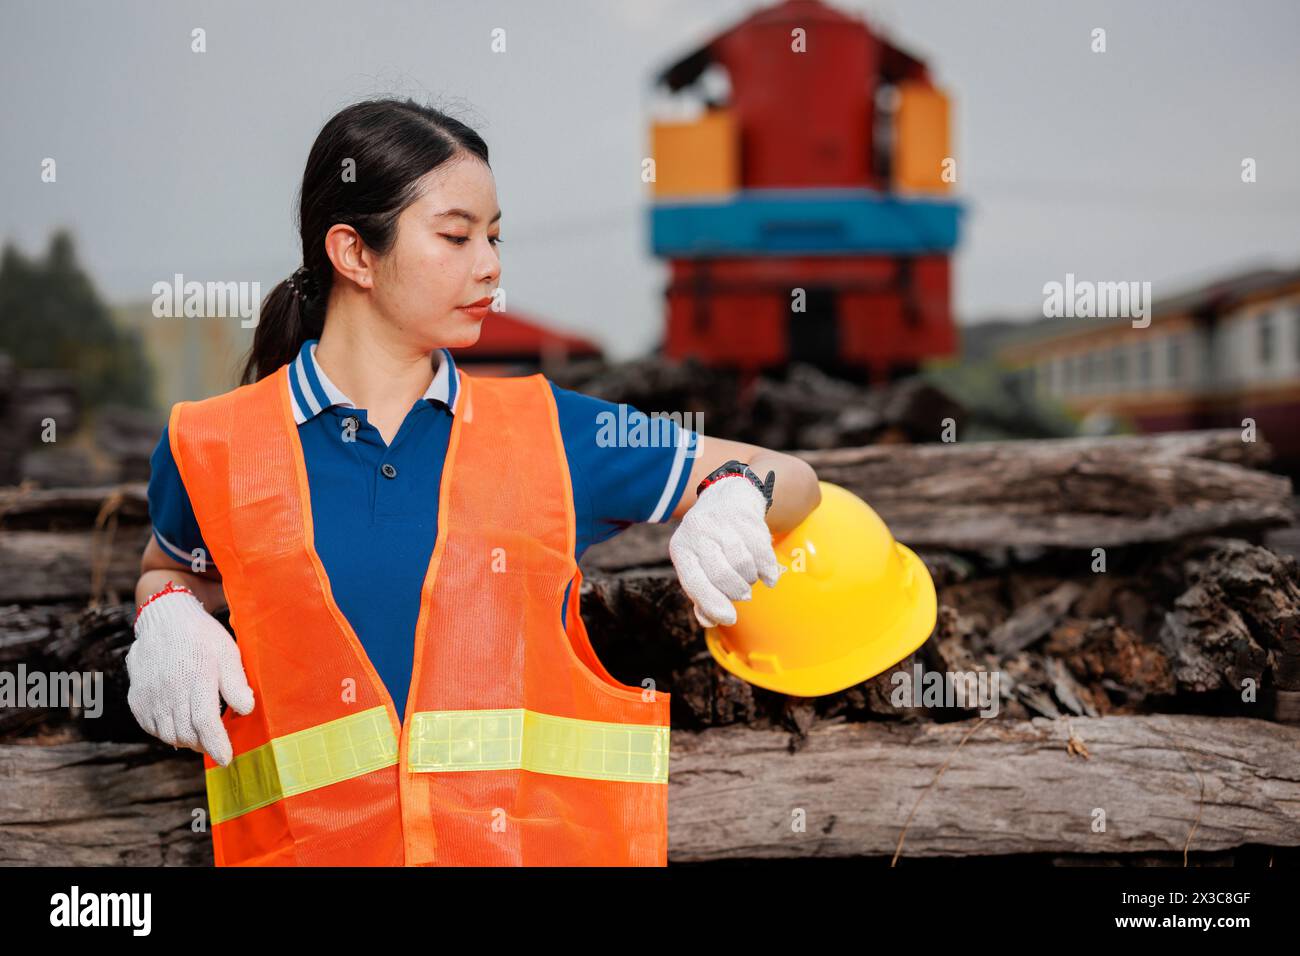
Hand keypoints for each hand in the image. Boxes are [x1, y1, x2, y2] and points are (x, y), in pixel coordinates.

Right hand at [125, 587, 254, 765]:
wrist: (164, 620)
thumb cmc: (202, 637)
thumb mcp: (227, 652)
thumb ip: (236, 682)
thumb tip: (247, 710)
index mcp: (196, 678)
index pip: (206, 723)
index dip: (217, 745)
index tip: (226, 759)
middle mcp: (170, 690)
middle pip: (187, 734)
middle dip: (204, 745)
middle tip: (216, 742)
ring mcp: (150, 696)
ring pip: (169, 734)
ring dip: (186, 740)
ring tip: (200, 735)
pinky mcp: (137, 698)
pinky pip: (152, 727)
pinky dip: (167, 732)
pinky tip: (179, 725)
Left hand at [669, 474, 784, 627]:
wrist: (727, 497)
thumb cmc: (710, 544)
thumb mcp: (697, 565)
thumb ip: (702, 596)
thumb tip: (711, 620)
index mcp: (681, 549)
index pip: (694, 583)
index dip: (713, 604)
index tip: (731, 619)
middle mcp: (697, 532)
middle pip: (722, 575)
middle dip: (737, 592)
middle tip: (742, 593)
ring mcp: (722, 522)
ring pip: (743, 564)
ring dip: (751, 578)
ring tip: (748, 575)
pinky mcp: (745, 517)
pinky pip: (762, 553)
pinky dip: (768, 570)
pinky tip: (767, 575)